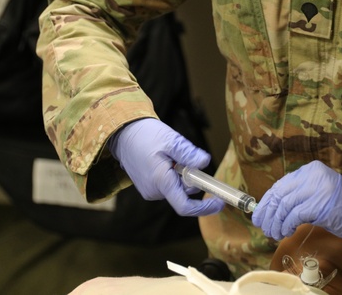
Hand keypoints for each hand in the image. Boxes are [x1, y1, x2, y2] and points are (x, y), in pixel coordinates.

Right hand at [108, 118, 224, 216]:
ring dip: (182, 174)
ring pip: (176, 187)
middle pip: (183, 193)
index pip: (185, 207)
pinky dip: (173, 174)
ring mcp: (150, 190)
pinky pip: (168, 184)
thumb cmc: (145, 135)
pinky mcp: (148, 186)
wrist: (123, 133)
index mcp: (161, 182)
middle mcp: (154, 191)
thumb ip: (189, 154)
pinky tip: (165, 159)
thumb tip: (205, 163)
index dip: (204, 208)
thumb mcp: (171, 140)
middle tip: (186, 156)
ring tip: (171, 155)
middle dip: (192, 178)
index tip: (219, 201)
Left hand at [252, 161, 341, 244]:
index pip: (281, 184)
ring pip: (285, 206)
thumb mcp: (319, 193)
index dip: (267, 201)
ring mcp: (317, 189)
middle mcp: (313, 176)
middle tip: (264, 227)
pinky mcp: (321, 205)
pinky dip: (287, 225)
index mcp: (311, 171)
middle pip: (280, 194)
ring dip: (276, 223)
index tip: (259, 214)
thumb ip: (299, 195)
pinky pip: (295, 215)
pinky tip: (286, 232)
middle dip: (268, 213)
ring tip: (274, 234)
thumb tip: (272, 209)